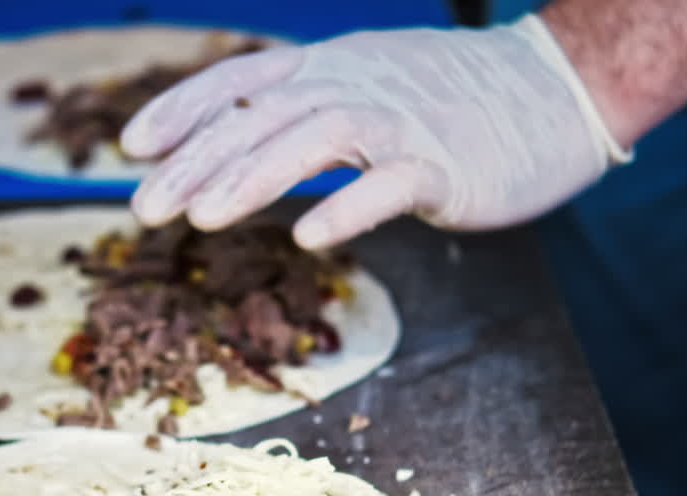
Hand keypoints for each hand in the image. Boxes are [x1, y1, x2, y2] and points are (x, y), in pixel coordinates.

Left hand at [120, 15, 629, 247]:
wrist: (554, 92)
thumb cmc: (452, 100)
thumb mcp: (368, 86)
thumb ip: (308, 108)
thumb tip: (241, 142)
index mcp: (333, 66)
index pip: (241, 79)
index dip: (182, 107)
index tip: (131, 146)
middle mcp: (356, 84)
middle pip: (263, 116)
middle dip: (197, 161)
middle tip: (144, 209)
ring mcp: (401, 122)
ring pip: (315, 139)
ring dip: (253, 179)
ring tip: (200, 218)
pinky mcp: (444, 165)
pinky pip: (390, 184)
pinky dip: (347, 207)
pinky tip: (307, 238)